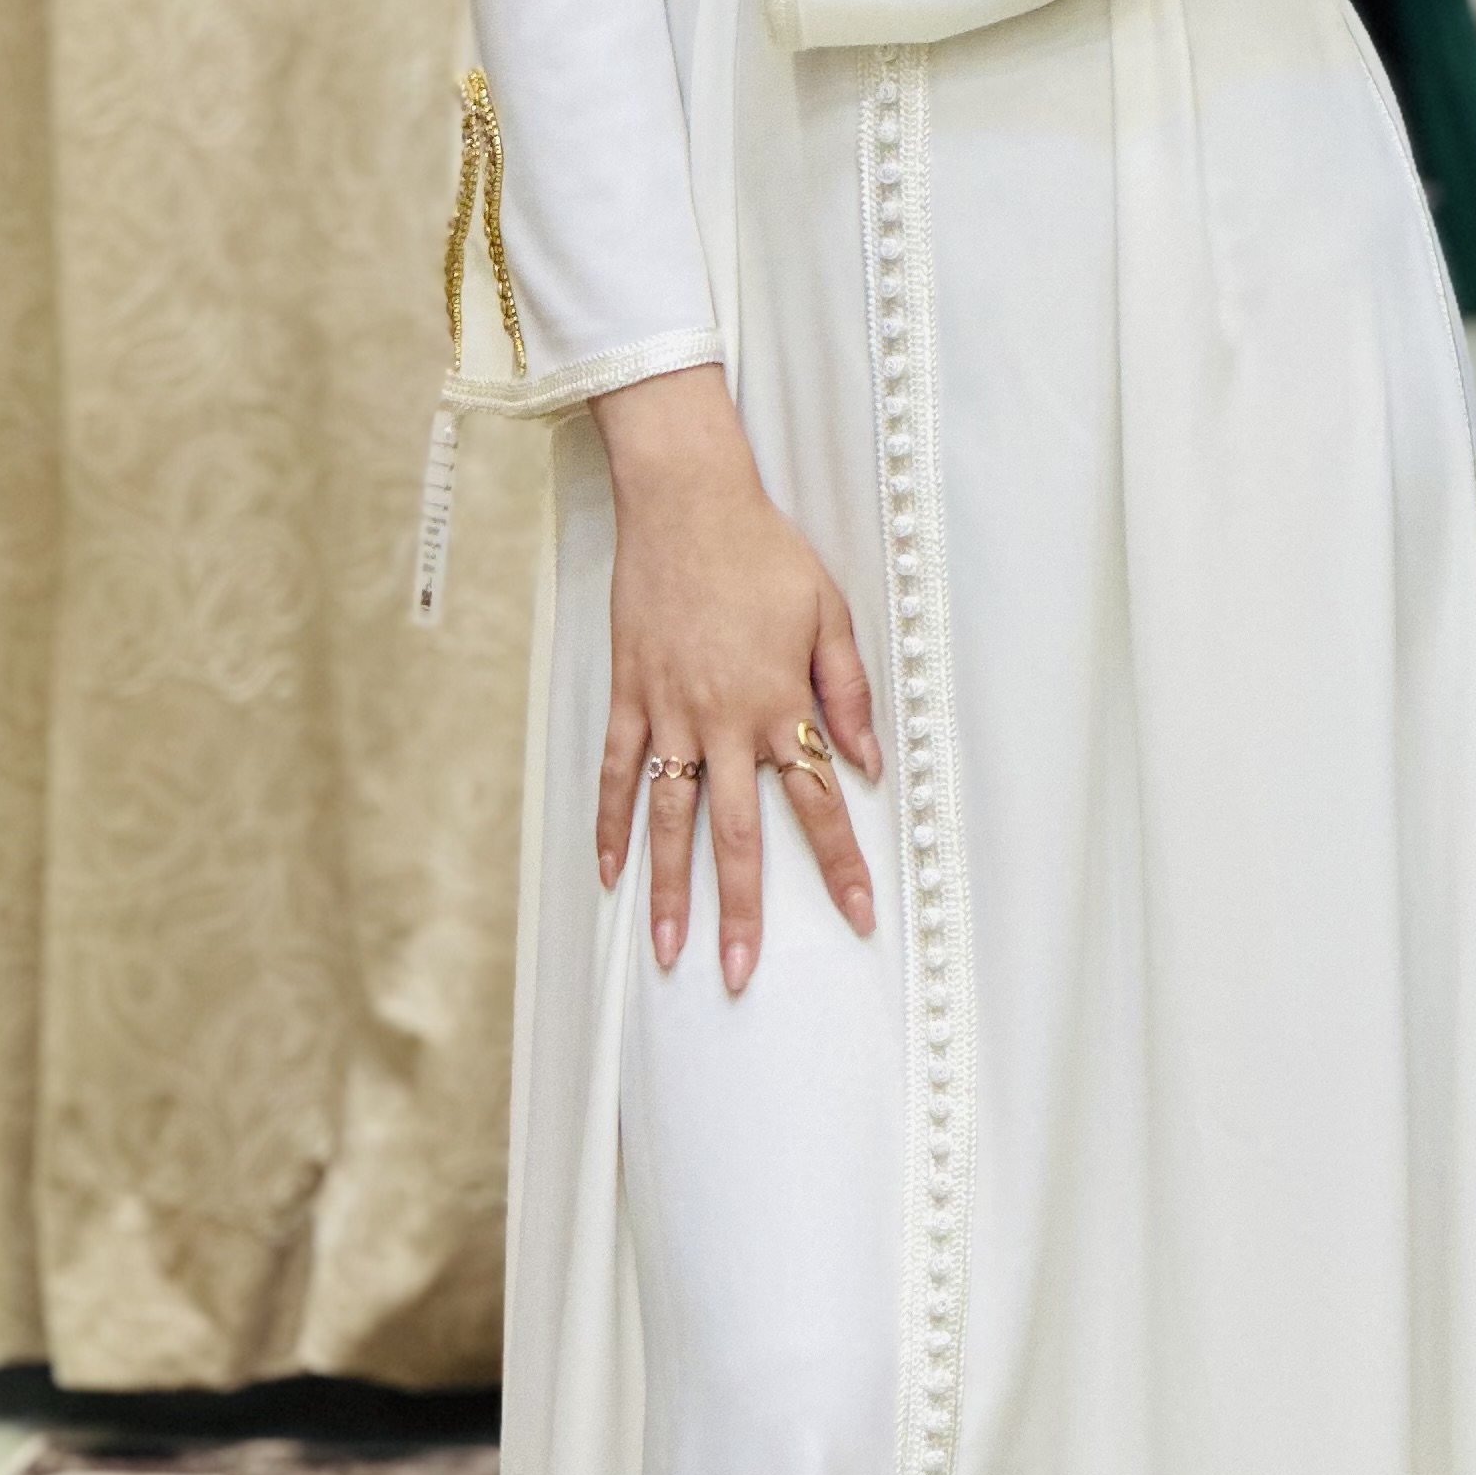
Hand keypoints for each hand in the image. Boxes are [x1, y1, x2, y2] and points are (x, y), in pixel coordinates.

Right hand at [591, 366, 881, 992]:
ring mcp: (668, 712)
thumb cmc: (763, 551)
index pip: (817, 803)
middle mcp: (722, 720)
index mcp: (778, 703)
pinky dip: (611, 825)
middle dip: (743, 912)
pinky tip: (609, 874)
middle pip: (735, 836)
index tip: (859, 917)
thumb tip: (867, 761)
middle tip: (741, 974)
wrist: (686, 501)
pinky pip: (617, 772)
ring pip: (669, 820)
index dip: (841, 864)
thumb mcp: (828, 613)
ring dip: (668, 891)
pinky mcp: (629, 695)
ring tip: (667, 951)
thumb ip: (846, 691)